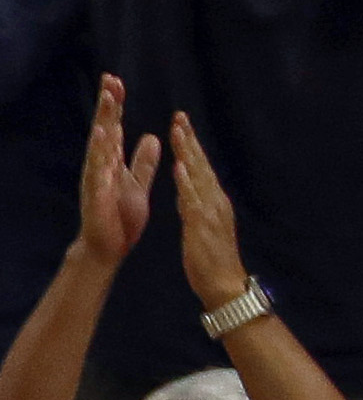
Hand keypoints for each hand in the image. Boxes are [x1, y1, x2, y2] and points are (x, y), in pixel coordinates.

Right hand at [73, 75, 161, 271]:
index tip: (116, 81)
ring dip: (102, 126)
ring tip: (106, 103)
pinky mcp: (97, 198)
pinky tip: (102, 142)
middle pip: (104, 131)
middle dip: (107, 106)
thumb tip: (151, 137)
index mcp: (111, 164)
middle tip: (110, 79)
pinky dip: (100, 157)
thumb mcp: (137, 184)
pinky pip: (99, 175)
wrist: (107, 248)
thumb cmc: (119, 218)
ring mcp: (96, 182)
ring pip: (99, 149)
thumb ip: (142, 162)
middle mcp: (100, 168)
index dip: (114, 106)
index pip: (113, 128)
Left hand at [172, 112, 251, 308]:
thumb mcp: (199, 224)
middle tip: (179, 116)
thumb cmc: (210, 257)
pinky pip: (193, 200)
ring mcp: (210, 210)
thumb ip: (193, 205)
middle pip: (200, 164)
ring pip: (198, 175)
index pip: (200, 167)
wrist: (222, 283)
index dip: (190, 145)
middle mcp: (215, 200)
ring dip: (187, 152)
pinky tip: (179, 167)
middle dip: (189, 140)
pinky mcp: (203, 224)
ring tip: (177, 131)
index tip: (180, 125)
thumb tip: (185, 188)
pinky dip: (186, 182)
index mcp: (212, 200)